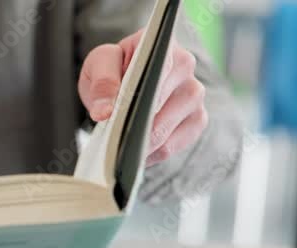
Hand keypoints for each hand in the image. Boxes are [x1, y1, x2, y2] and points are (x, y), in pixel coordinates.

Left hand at [79, 29, 207, 165]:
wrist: (122, 80)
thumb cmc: (112, 68)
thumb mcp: (99, 64)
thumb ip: (102, 83)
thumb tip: (105, 112)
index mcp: (163, 45)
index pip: (158, 70)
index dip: (138, 96)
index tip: (116, 114)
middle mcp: (186, 66)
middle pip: (159, 107)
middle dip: (131, 126)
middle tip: (109, 139)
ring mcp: (194, 94)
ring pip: (165, 131)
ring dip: (138, 144)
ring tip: (118, 146)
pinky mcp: (197, 119)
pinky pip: (172, 146)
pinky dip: (150, 153)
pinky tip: (134, 151)